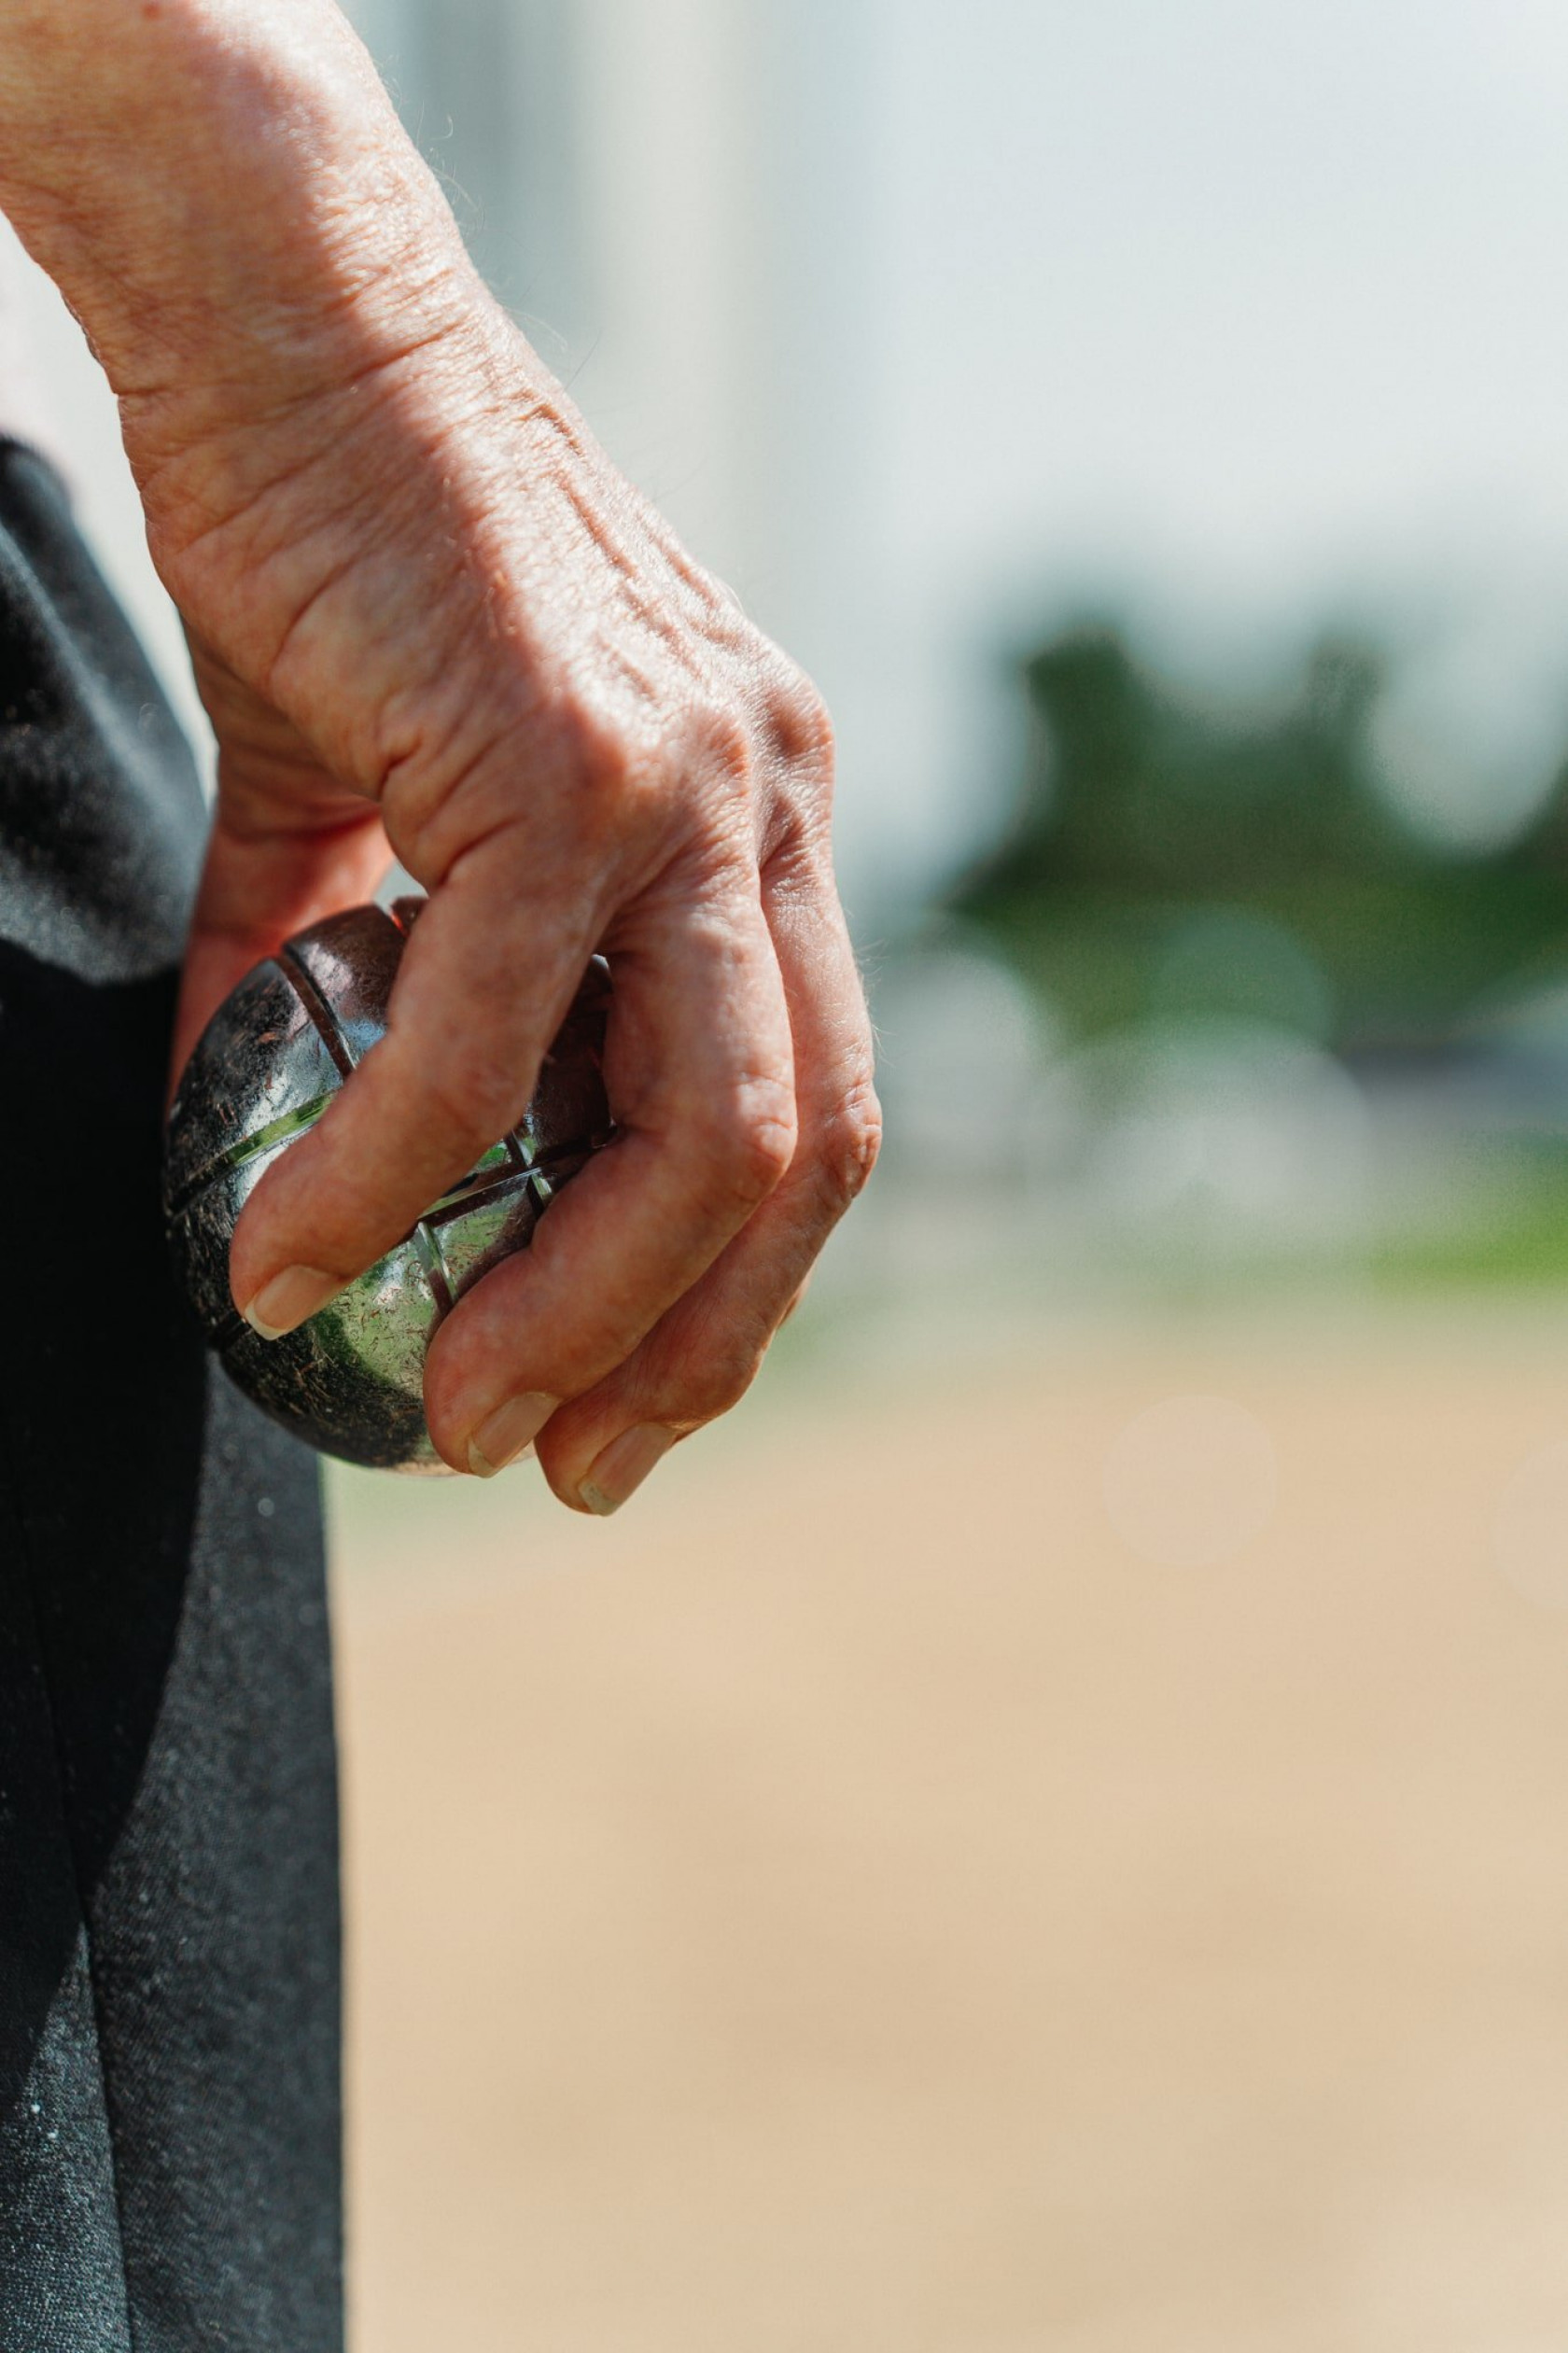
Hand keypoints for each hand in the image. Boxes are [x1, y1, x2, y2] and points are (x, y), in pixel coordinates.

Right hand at [57, 6, 882, 1507]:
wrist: (290, 326)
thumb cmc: (344, 555)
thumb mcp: (377, 803)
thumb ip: (359, 975)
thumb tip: (275, 1147)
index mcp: (764, 818)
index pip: (815, 1105)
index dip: (735, 1287)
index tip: (624, 1402)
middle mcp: (771, 804)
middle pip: (803, 1156)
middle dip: (689, 1348)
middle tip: (560, 1460)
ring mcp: (695, 781)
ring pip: (697, 1132)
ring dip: (572, 1310)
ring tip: (447, 1409)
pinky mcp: (571, 758)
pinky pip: (490, 1040)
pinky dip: (389, 1177)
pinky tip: (291, 1247)